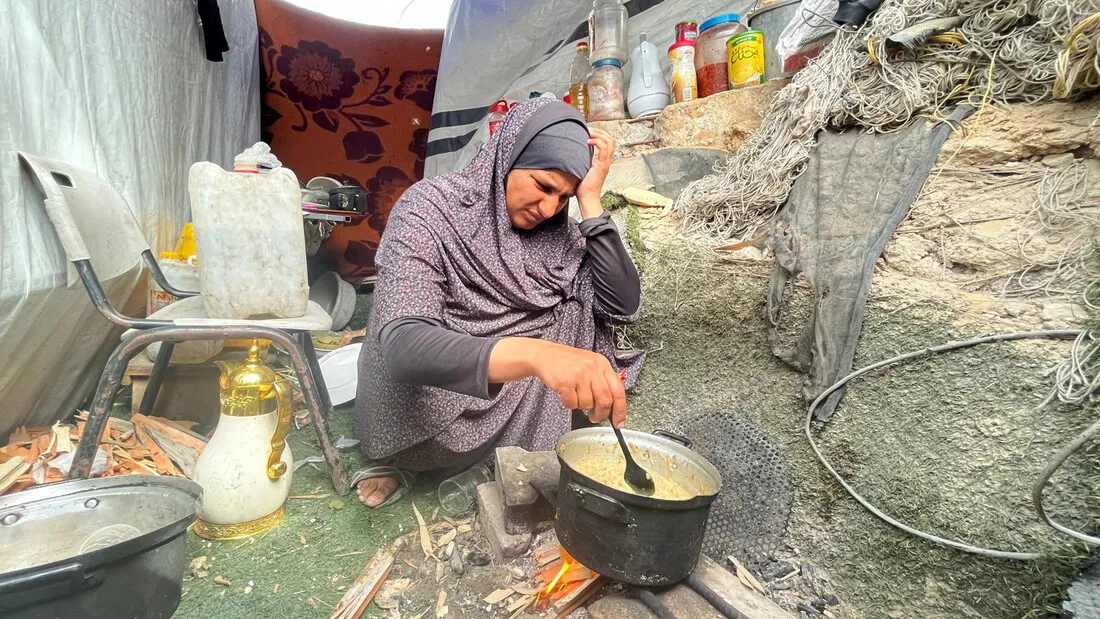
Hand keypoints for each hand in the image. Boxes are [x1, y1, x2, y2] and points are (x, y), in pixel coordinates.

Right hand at [487, 337, 627, 426]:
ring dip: (581, 406)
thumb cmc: (568, 362)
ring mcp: (579, 375)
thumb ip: (602, 381)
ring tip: (575, 396)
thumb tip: (613, 406)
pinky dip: (569, 404)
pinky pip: (572, 404)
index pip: (618, 391)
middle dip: (601, 414)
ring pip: (588, 404)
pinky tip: (566, 394)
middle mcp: (593, 368)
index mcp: (602, 364)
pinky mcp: (565, 382)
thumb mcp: (591, 366)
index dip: (620, 410)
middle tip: (595, 417)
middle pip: (605, 400)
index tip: (619, 422)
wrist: (545, 355)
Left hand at [575, 128, 615, 217]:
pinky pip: (604, 149)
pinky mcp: (602, 165)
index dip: (600, 134)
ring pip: (609, 142)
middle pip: (611, 139)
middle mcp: (606, 160)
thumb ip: (582, 160)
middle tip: (589, 130)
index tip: (589, 132)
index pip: (608, 142)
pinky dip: (596, 142)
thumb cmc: (583, 186)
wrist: (587, 198)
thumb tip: (572, 152)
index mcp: (603, 161)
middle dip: (600, 131)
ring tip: (589, 134)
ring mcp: (605, 163)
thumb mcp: (582, 169)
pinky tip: (588, 142)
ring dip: (599, 135)